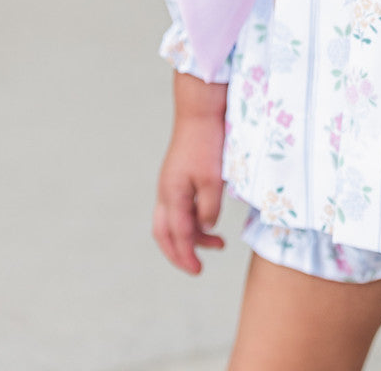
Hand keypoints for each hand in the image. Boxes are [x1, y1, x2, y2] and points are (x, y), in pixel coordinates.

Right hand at [152, 73, 227, 273]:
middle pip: (164, 233)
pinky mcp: (178, 175)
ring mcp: (170, 183)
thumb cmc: (207, 142)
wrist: (200, 110)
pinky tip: (208, 219)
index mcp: (172, 195)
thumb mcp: (213, 179)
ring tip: (216, 242)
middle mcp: (166, 192)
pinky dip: (190, 220)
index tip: (198, 270)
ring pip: (171, 221)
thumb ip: (209, 208)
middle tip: (198, 266)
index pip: (178, 235)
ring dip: (189, 236)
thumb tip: (206, 227)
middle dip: (179, 253)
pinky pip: (178, 207)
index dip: (187, 256)